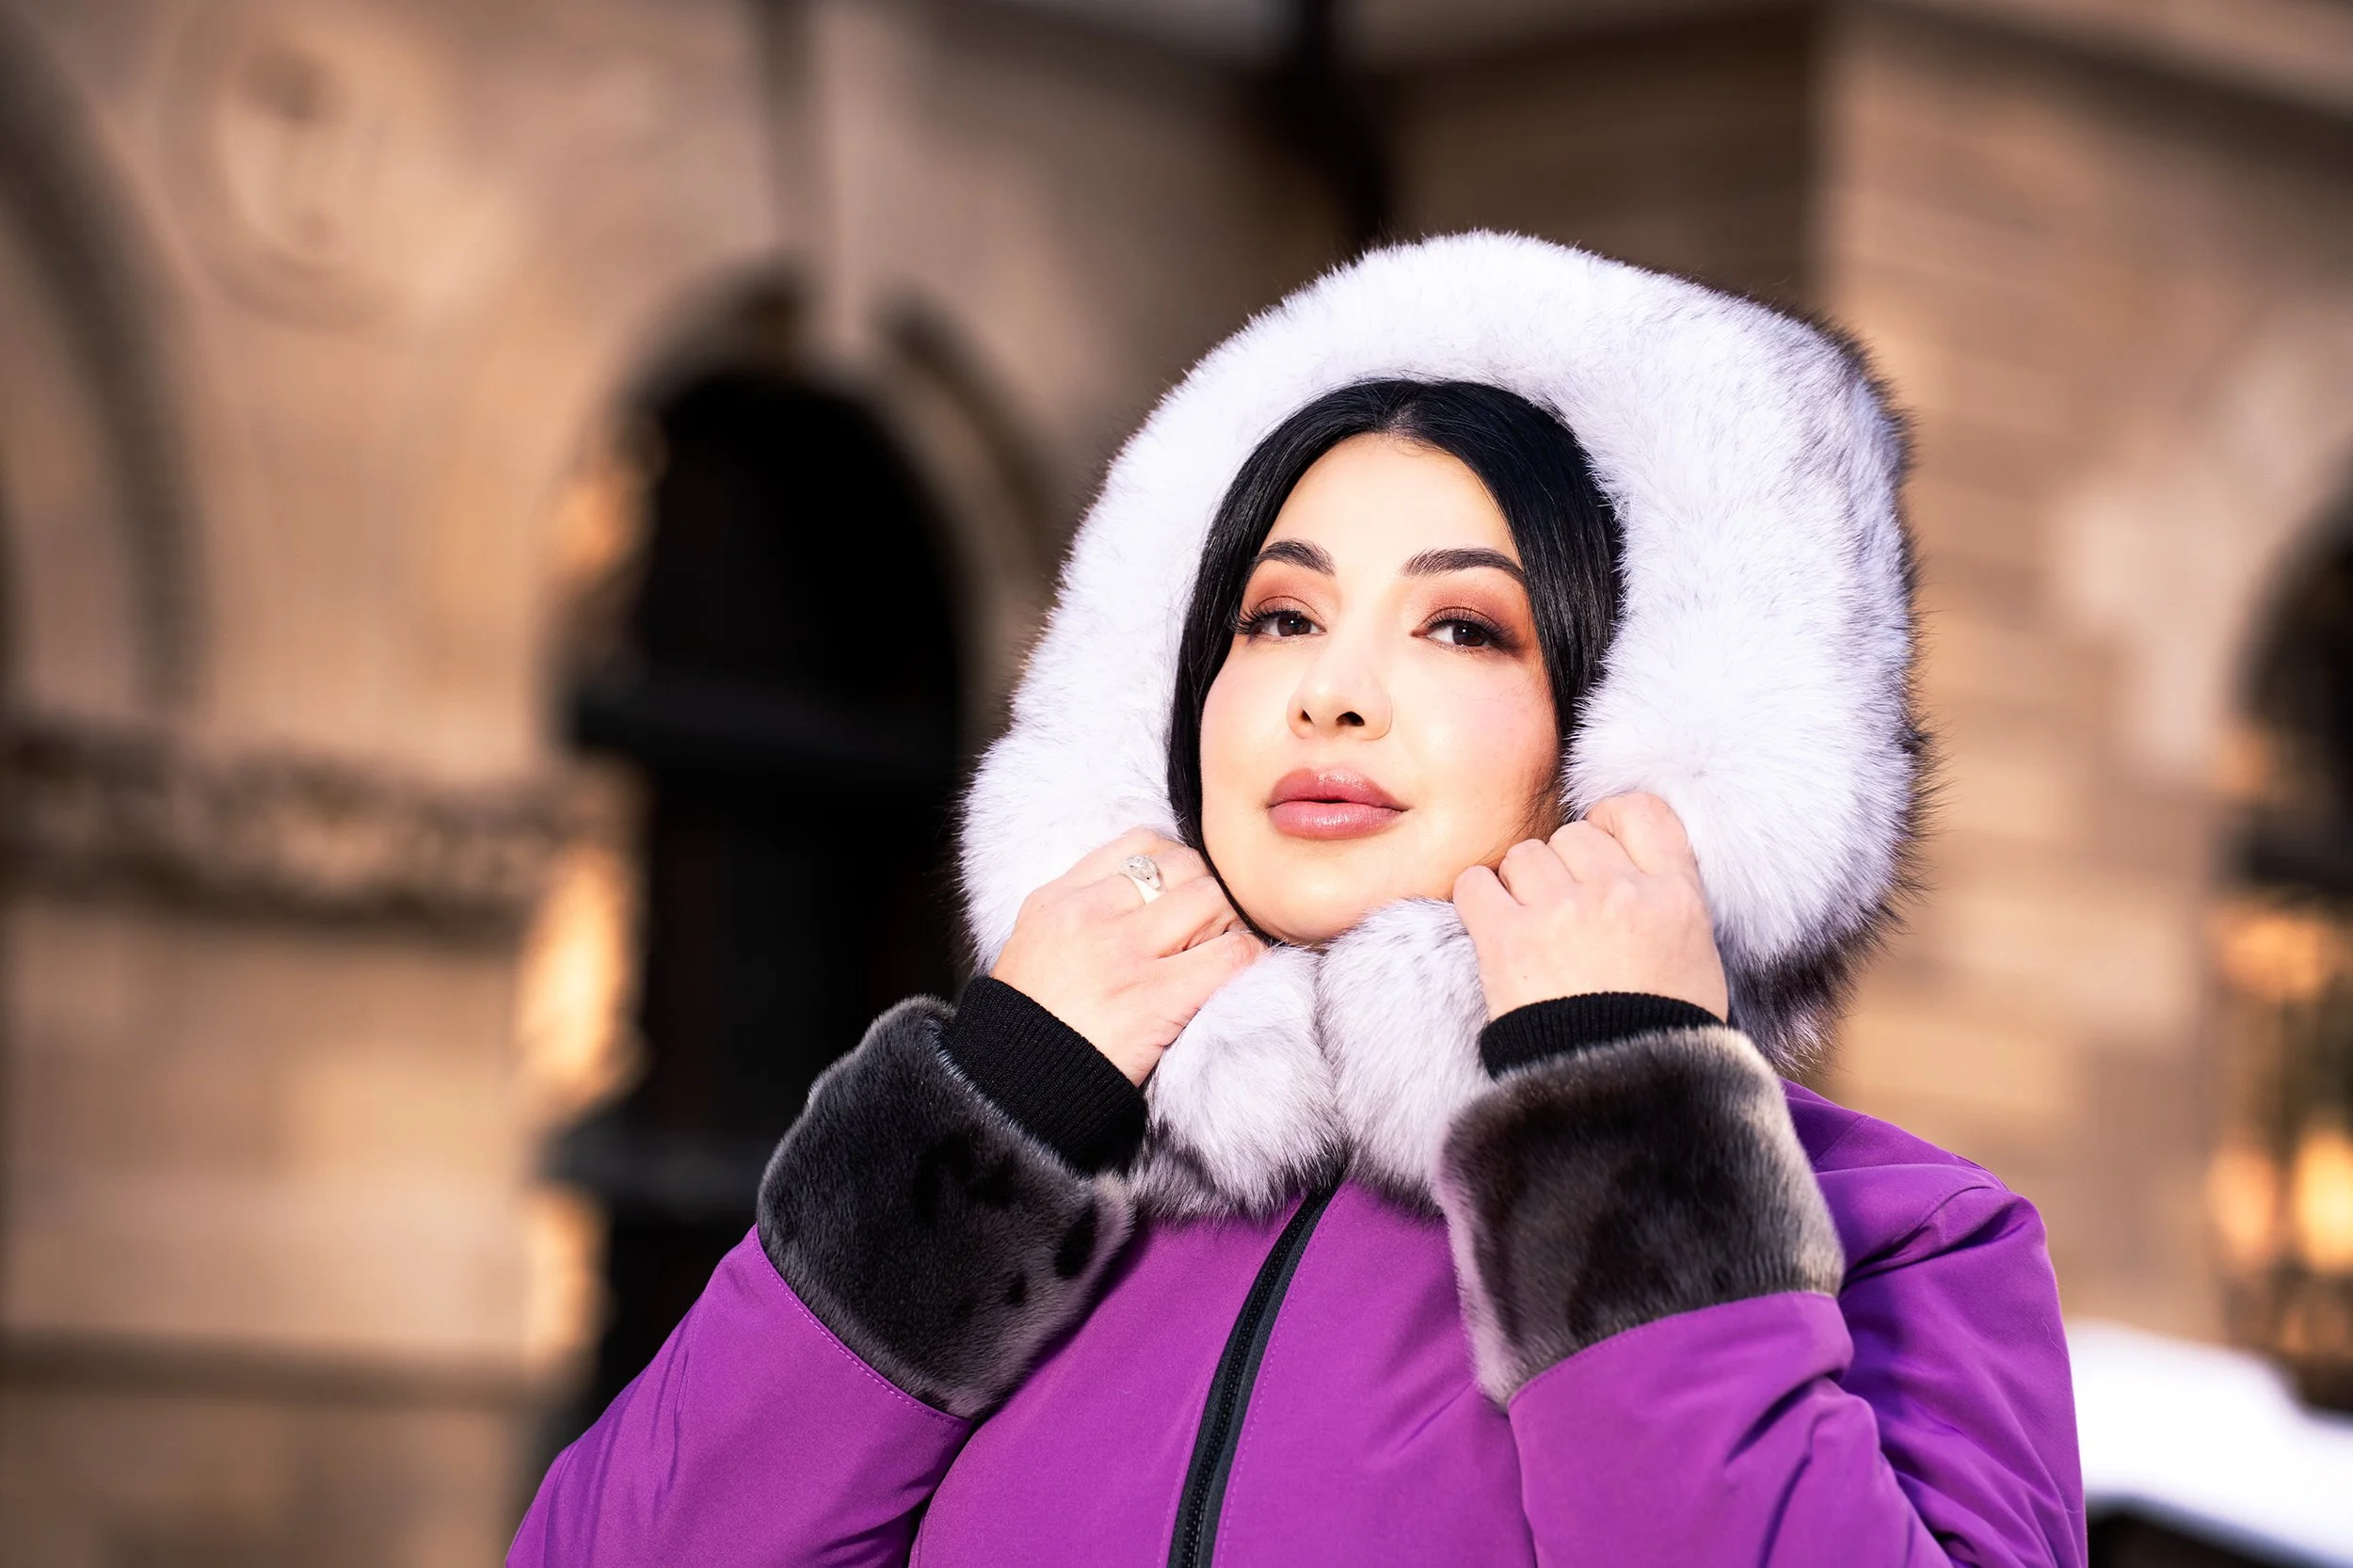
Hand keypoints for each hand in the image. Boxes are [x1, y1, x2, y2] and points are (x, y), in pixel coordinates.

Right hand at [991, 829, 1264, 1084]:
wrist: (1016, 1085)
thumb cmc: (1030, 1021)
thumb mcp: (1033, 943)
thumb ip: (1077, 909)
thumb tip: (1138, 889)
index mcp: (1059, 898)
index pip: (1141, 843)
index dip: (1176, 862)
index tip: (1181, 891)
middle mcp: (1091, 915)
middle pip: (1183, 866)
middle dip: (1207, 891)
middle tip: (1208, 926)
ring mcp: (1124, 954)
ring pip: (1211, 900)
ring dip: (1227, 923)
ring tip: (1217, 950)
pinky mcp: (1155, 997)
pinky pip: (1229, 956)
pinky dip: (1246, 958)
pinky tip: (1239, 970)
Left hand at [1452, 793, 1728, 1021]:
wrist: (1620, 1098)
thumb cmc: (1661, 1038)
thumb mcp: (1695, 959)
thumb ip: (1667, 902)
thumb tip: (1627, 866)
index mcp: (1675, 894)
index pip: (1641, 811)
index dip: (1612, 820)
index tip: (1600, 845)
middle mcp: (1620, 892)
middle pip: (1574, 835)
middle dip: (1564, 867)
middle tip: (1565, 914)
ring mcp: (1562, 912)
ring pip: (1524, 856)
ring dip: (1521, 886)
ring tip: (1533, 930)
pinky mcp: (1508, 940)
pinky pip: (1476, 884)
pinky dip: (1479, 902)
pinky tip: (1494, 930)